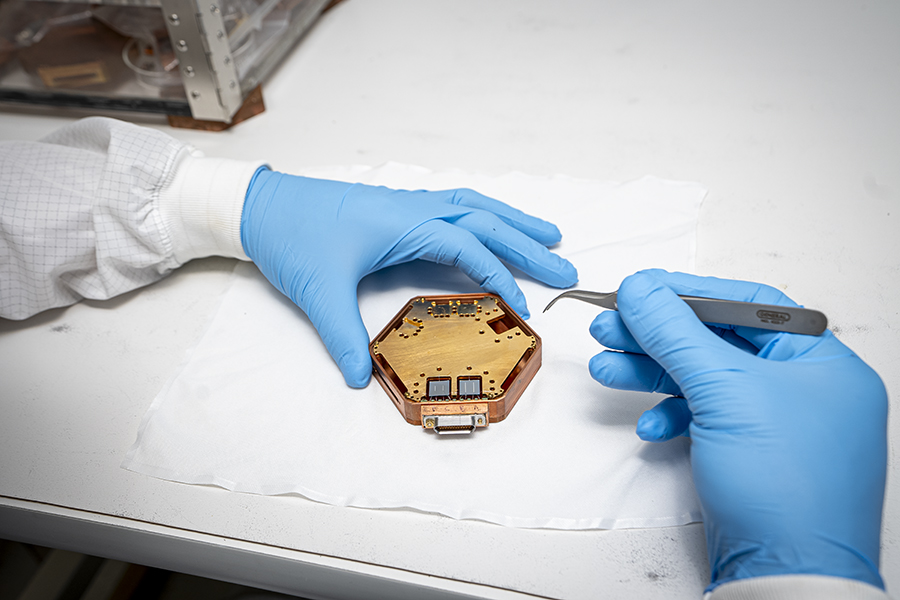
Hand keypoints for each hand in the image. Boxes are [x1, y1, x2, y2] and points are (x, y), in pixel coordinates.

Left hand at [240, 168, 577, 386]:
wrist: (260, 204)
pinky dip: (485, 214)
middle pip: (486, 221)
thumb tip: (360, 378)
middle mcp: (414, 207)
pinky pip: (456, 204)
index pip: (468, 248)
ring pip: (475, 205)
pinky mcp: (399, 207)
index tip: (524, 304)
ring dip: (513, 220)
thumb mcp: (318, 291)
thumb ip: (343, 335)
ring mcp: (408, 203)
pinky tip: (492, 224)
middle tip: (566, 265)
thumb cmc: (291, 236)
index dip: (500, 276)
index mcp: (404, 222)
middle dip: (528, 244)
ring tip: (549, 232)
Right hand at [588, 270, 886, 590]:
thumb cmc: (789, 493)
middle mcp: (802, 388)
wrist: (785, 575)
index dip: (687, 293)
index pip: (746, 305)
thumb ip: (677, 334)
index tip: (640, 289)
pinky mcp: (748, 453)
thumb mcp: (725, 393)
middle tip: (611, 327)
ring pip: (702, 380)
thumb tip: (642, 290)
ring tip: (609, 367)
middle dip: (657, 336)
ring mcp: (774, 423)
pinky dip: (672, 415)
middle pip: (716, 342)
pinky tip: (650, 423)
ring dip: (652, 373)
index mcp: (820, 362)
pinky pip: (703, 417)